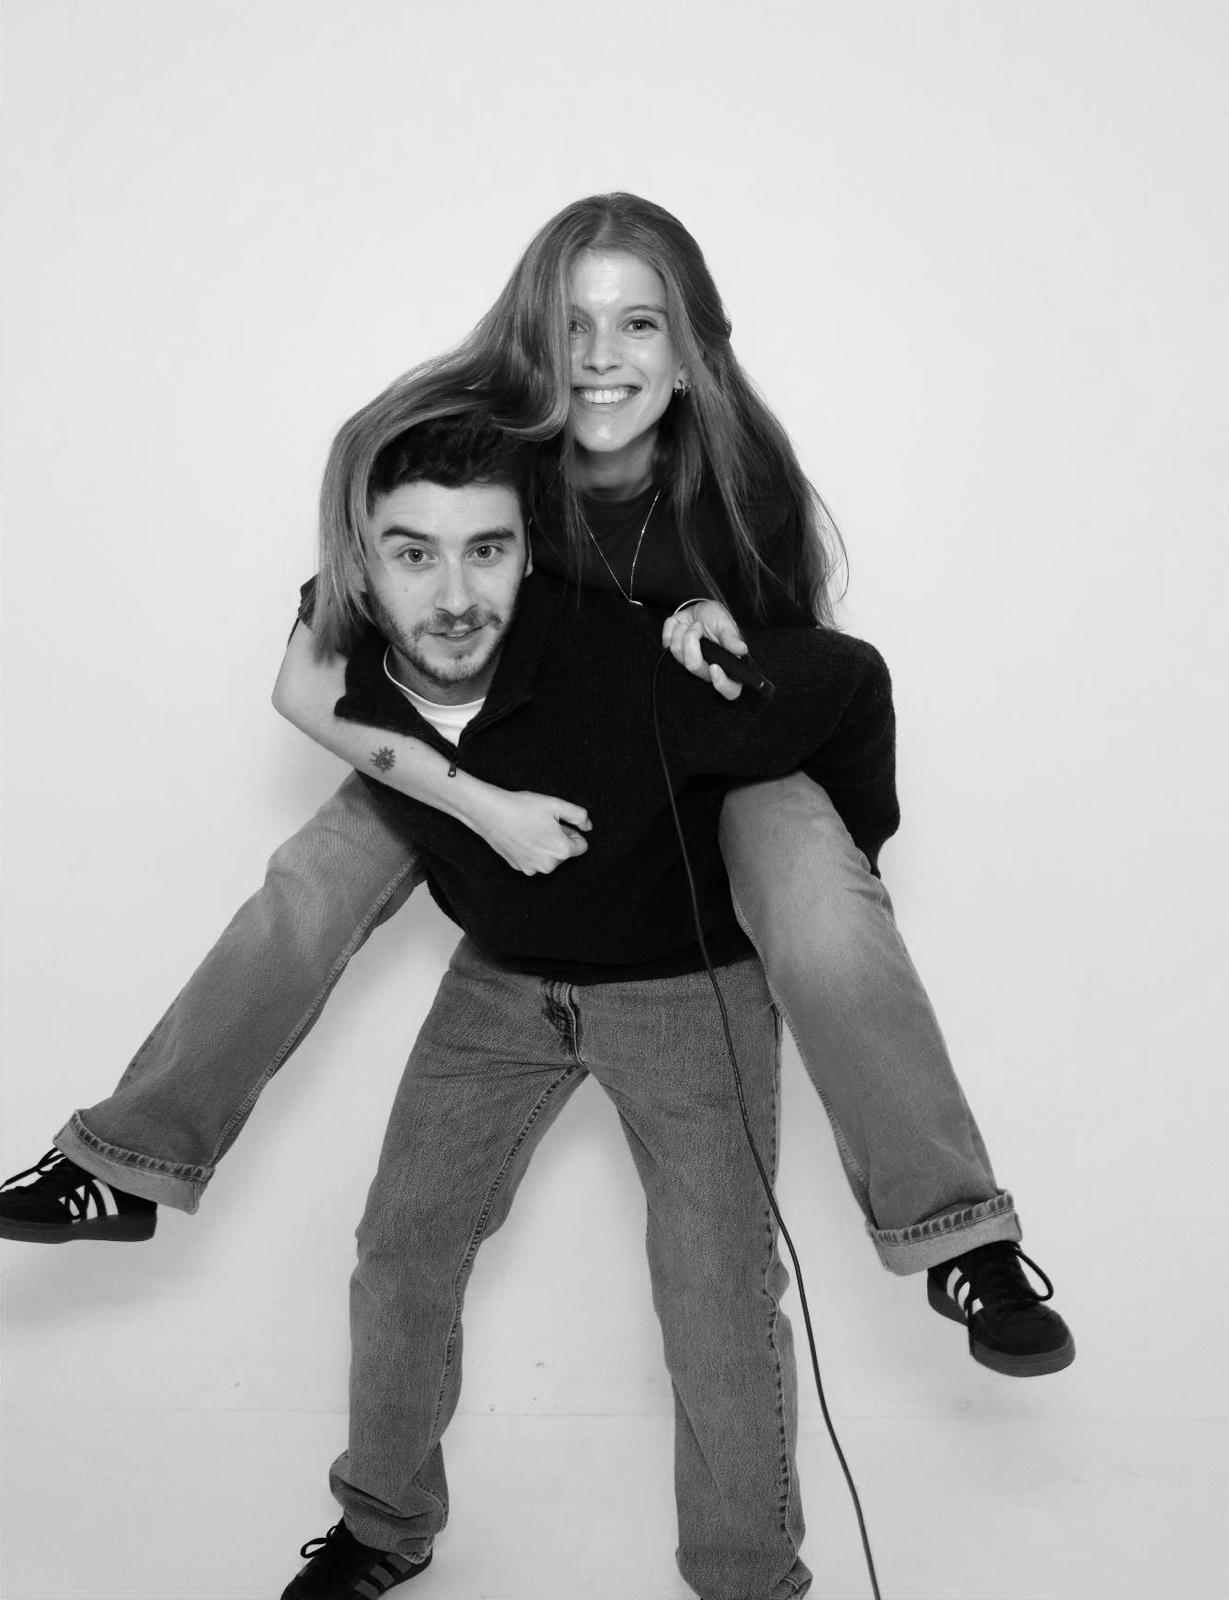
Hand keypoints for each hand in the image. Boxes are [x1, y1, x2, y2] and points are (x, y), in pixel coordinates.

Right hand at [477, 790, 592, 874]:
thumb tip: (588, 827)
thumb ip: (579, 815)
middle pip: (564, 853)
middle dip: (558, 839)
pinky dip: (531, 850)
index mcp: (561, 850)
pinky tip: (520, 836)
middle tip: (541, 823)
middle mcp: (548, 865)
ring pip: (548, 858)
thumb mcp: (556, 804)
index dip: (572, 832)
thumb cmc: (522, 807)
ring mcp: (532, 868)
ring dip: (545, 846)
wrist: (490, 813)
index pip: (582, 846)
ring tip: (530, 829)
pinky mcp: (519, 867)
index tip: (558, 823)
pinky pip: (533, 860)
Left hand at [660, 601, 745, 700]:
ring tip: (694, 624)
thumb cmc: (717, 620)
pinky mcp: (673, 653)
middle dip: (692, 640)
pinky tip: (683, 625)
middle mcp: (706, 670)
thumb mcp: (726, 624)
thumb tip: (741, 650)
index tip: (715, 668)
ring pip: (677, 652)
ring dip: (684, 631)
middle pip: (693, 666)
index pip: (729, 690)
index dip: (721, 683)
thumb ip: (731, 638)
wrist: (702, 610)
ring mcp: (688, 663)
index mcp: (725, 666)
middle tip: (699, 626)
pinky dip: (672, 628)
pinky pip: (666, 642)